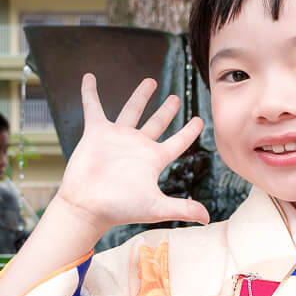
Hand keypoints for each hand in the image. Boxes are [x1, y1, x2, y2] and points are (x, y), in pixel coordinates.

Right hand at [49, 74, 207, 235]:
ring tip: (150, 81)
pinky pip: (93, 107)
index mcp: (154, 159)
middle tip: (175, 97)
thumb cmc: (120, 208)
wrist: (87, 206)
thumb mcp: (155, 207)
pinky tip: (90, 77)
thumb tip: (207, 218)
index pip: (178, 142)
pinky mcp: (96, 133)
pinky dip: (90, 93)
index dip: (190, 131)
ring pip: (132, 110)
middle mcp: (138, 146)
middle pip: (157, 123)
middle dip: (167, 110)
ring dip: (140, 95)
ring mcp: (117, 138)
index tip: (200, 120)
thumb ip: (182, 208)